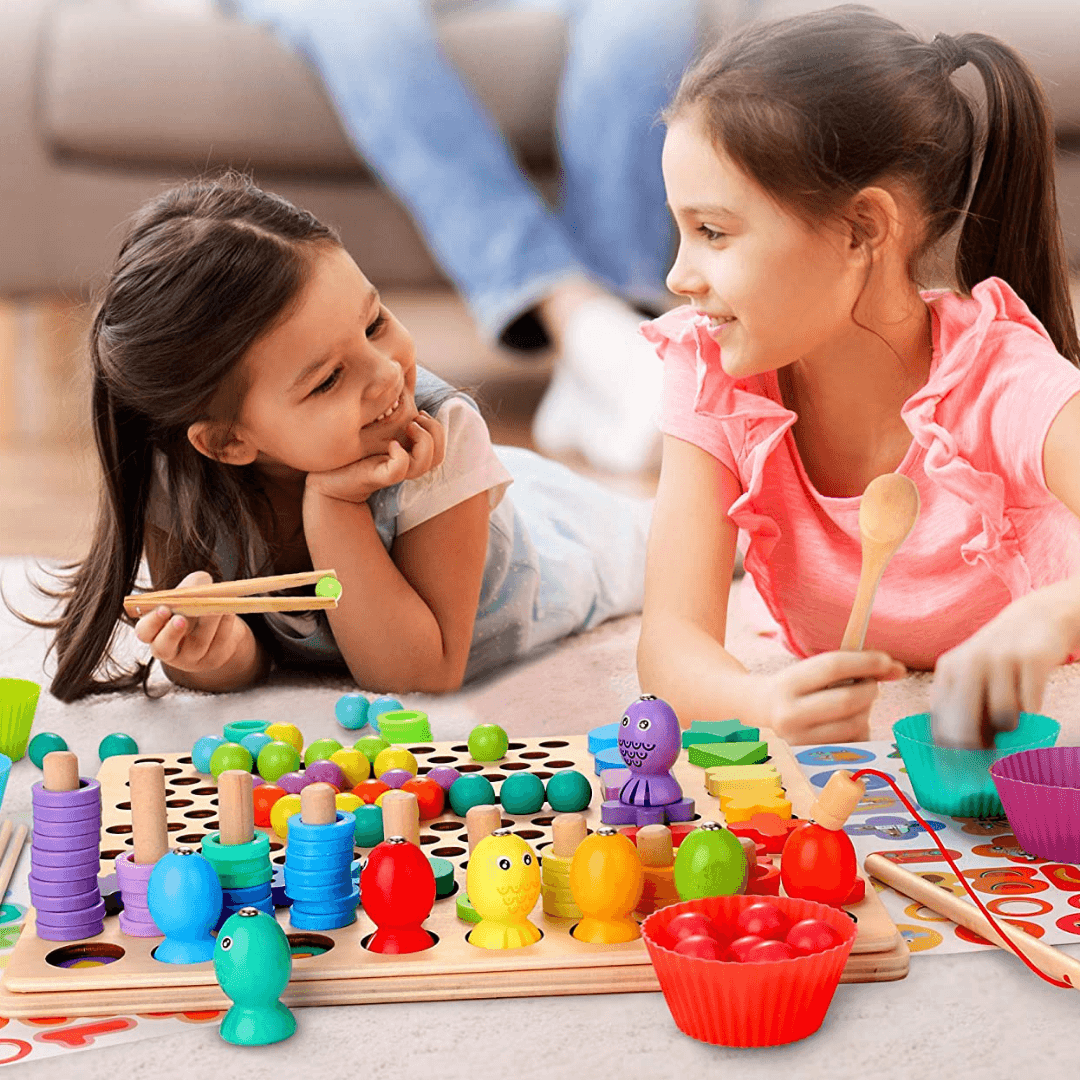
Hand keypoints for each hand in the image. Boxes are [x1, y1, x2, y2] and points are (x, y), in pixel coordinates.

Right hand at [133, 571, 253, 675]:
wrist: (217, 624)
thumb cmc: (193, 605)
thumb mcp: (188, 592)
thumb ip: (188, 586)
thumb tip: (194, 587)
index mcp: (154, 631)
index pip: (145, 632)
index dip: (152, 622)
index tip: (164, 609)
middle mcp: (168, 649)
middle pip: (163, 648)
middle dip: (171, 632)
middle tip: (181, 619)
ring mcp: (190, 658)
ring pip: (198, 644)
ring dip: (207, 622)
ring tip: (216, 605)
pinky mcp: (212, 659)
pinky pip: (218, 643)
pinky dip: (225, 625)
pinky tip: (229, 611)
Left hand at [304, 411, 446, 504]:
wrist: (326, 478)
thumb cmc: (347, 449)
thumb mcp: (370, 427)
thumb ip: (386, 413)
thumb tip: (395, 383)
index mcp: (407, 453)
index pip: (439, 445)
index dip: (436, 427)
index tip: (419, 412)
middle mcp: (404, 463)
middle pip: (438, 455)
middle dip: (434, 432)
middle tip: (414, 420)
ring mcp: (392, 471)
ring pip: (426, 463)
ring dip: (423, 441)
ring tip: (407, 427)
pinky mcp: (378, 477)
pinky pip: (400, 469)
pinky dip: (400, 455)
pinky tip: (391, 444)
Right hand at [754, 650, 906, 744]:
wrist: (763, 713)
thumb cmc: (798, 687)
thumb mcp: (813, 670)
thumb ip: (853, 666)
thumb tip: (899, 670)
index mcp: (787, 684)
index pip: (832, 667)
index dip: (866, 662)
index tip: (887, 660)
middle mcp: (789, 715)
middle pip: (848, 700)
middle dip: (870, 689)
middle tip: (870, 684)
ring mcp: (801, 741)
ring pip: (856, 724)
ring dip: (866, 711)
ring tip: (854, 704)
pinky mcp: (814, 760)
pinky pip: (856, 744)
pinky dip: (860, 730)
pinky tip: (847, 723)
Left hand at [931, 592, 1072, 748]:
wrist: (1037, 617)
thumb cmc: (999, 656)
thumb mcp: (968, 670)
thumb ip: (957, 702)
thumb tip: (952, 749)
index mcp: (950, 668)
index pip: (941, 717)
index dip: (948, 749)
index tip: (956, 770)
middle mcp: (971, 662)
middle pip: (966, 723)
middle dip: (976, 749)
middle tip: (987, 760)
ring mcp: (1001, 660)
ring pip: (1003, 717)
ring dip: (1010, 728)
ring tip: (1013, 718)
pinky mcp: (1032, 660)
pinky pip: (1031, 705)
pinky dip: (1032, 713)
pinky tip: (1030, 703)